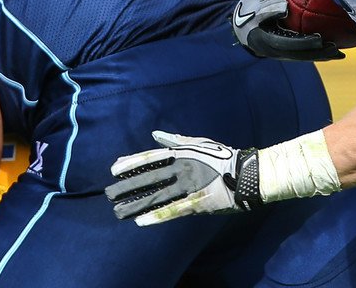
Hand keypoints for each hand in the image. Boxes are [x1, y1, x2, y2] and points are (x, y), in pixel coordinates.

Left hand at [105, 131, 260, 225]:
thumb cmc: (223, 157)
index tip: (113, 169)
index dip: (131, 163)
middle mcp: (183, 168)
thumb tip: (155, 134)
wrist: (246, 174)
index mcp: (182, 153)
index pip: (150, 158)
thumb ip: (176, 140)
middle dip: (127, 186)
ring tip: (118, 211)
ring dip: (136, 204)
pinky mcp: (197, 202)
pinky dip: (157, 216)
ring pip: (157, 196)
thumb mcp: (200, 143)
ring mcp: (189, 185)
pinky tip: (141, 222)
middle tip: (108, 193)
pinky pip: (173, 210)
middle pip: (149, 178)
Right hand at [231, 0, 343, 60]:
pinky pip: (305, 56)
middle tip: (317, 38)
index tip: (283, 6)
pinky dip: (321, 56)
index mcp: (253, 17)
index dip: (271, 11)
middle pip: (281, 43)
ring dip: (315, 54)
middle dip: (299, 42)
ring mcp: (275, 50)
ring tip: (334, 49)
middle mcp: (263, 38)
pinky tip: (340, 54)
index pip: (261, 14)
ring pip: (296, 54)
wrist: (246, 24)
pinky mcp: (286, 56)